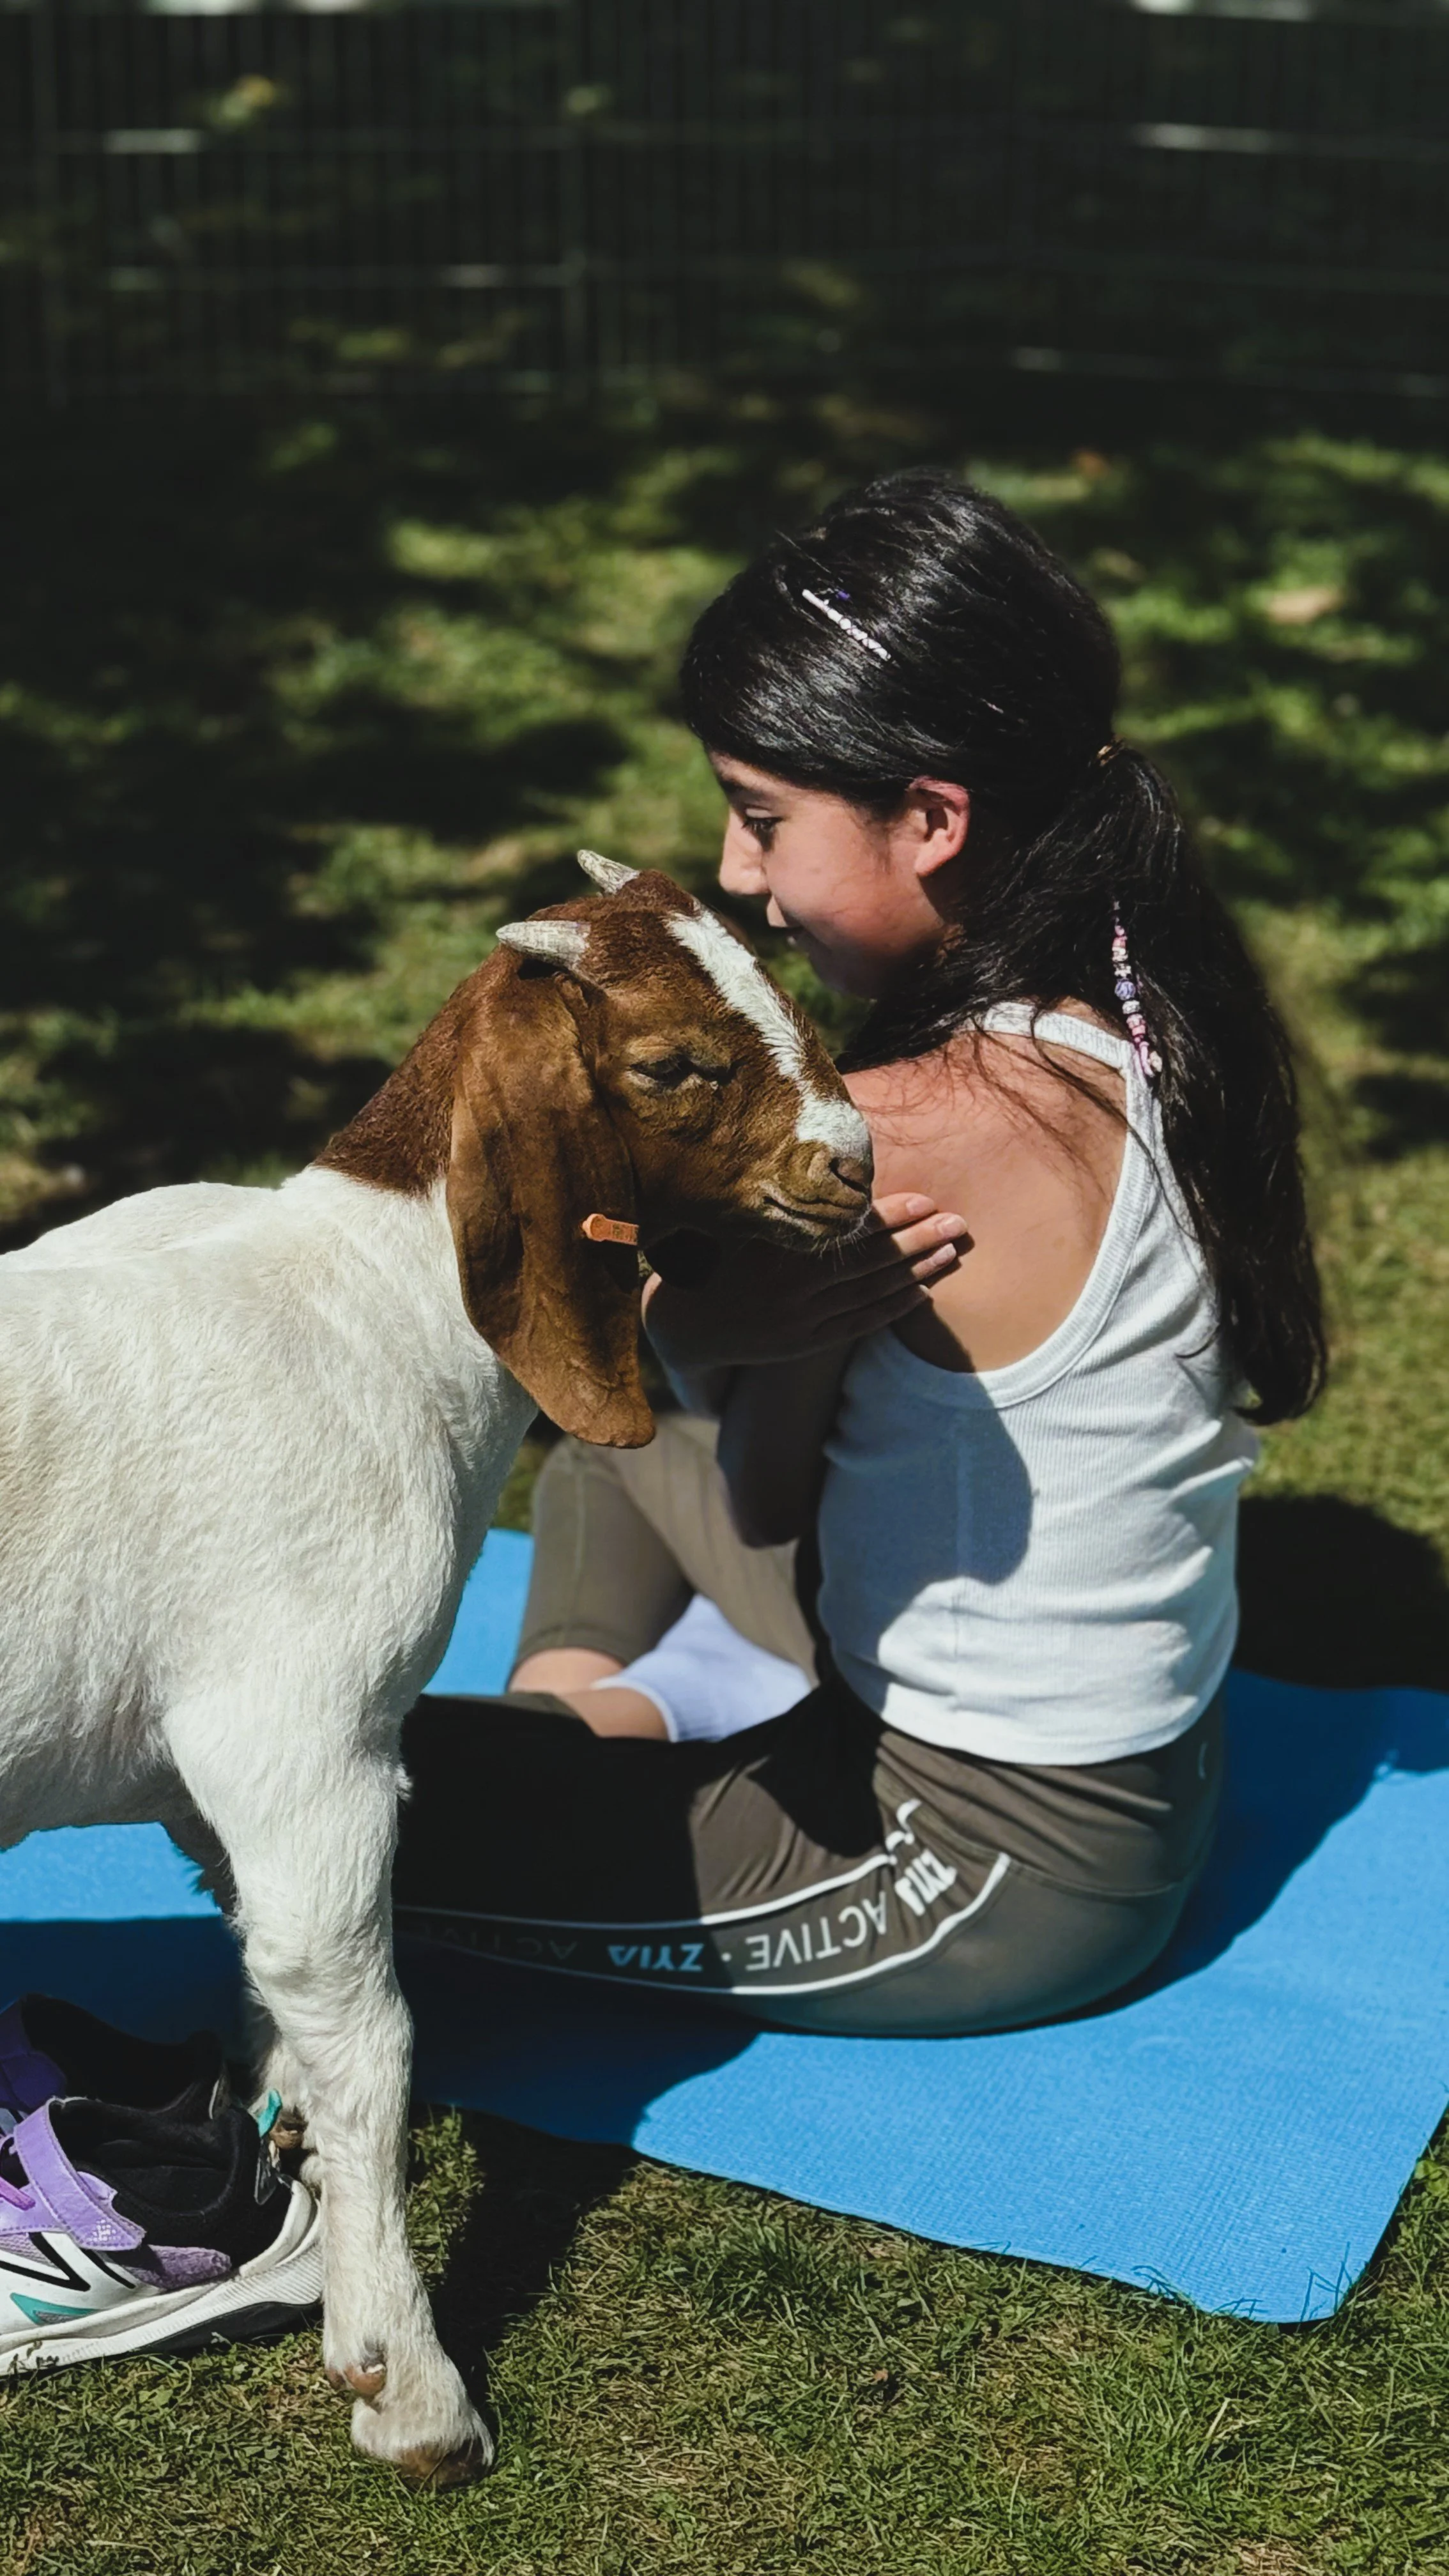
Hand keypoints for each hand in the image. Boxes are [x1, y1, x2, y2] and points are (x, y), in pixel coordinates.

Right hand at [642, 1193, 967, 1375]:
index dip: (892, 1217)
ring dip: (918, 1273)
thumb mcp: (743, 1226)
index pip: (849, 1232)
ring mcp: (803, 1320)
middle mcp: (794, 1288)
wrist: (689, 1326)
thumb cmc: (718, 1260)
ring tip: (953, 1252)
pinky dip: (894, 1307)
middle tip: (959, 1224)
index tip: (927, 1201)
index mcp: (780, 1250)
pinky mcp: (807, 1344)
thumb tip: (829, 1170)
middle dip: (919, 1242)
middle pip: (872, 1263)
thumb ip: (783, 1204)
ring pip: (873, 1294)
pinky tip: (924, 1292)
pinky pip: (861, 1323)